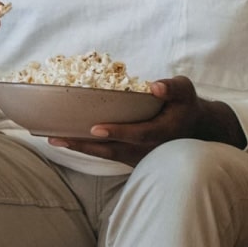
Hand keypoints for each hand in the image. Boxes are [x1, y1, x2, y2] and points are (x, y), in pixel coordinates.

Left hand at [48, 76, 245, 164]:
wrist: (195, 130)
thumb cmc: (185, 106)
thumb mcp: (185, 91)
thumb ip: (173, 87)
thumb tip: (156, 86)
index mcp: (160, 133)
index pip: (136, 134)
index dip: (116, 132)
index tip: (95, 128)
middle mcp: (146, 150)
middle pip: (111, 150)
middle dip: (83, 145)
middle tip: (56, 138)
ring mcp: (138, 158)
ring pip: (105, 155)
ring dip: (79, 148)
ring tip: (52, 139)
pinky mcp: (131, 159)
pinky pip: (105, 155)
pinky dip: (86, 149)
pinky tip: (65, 140)